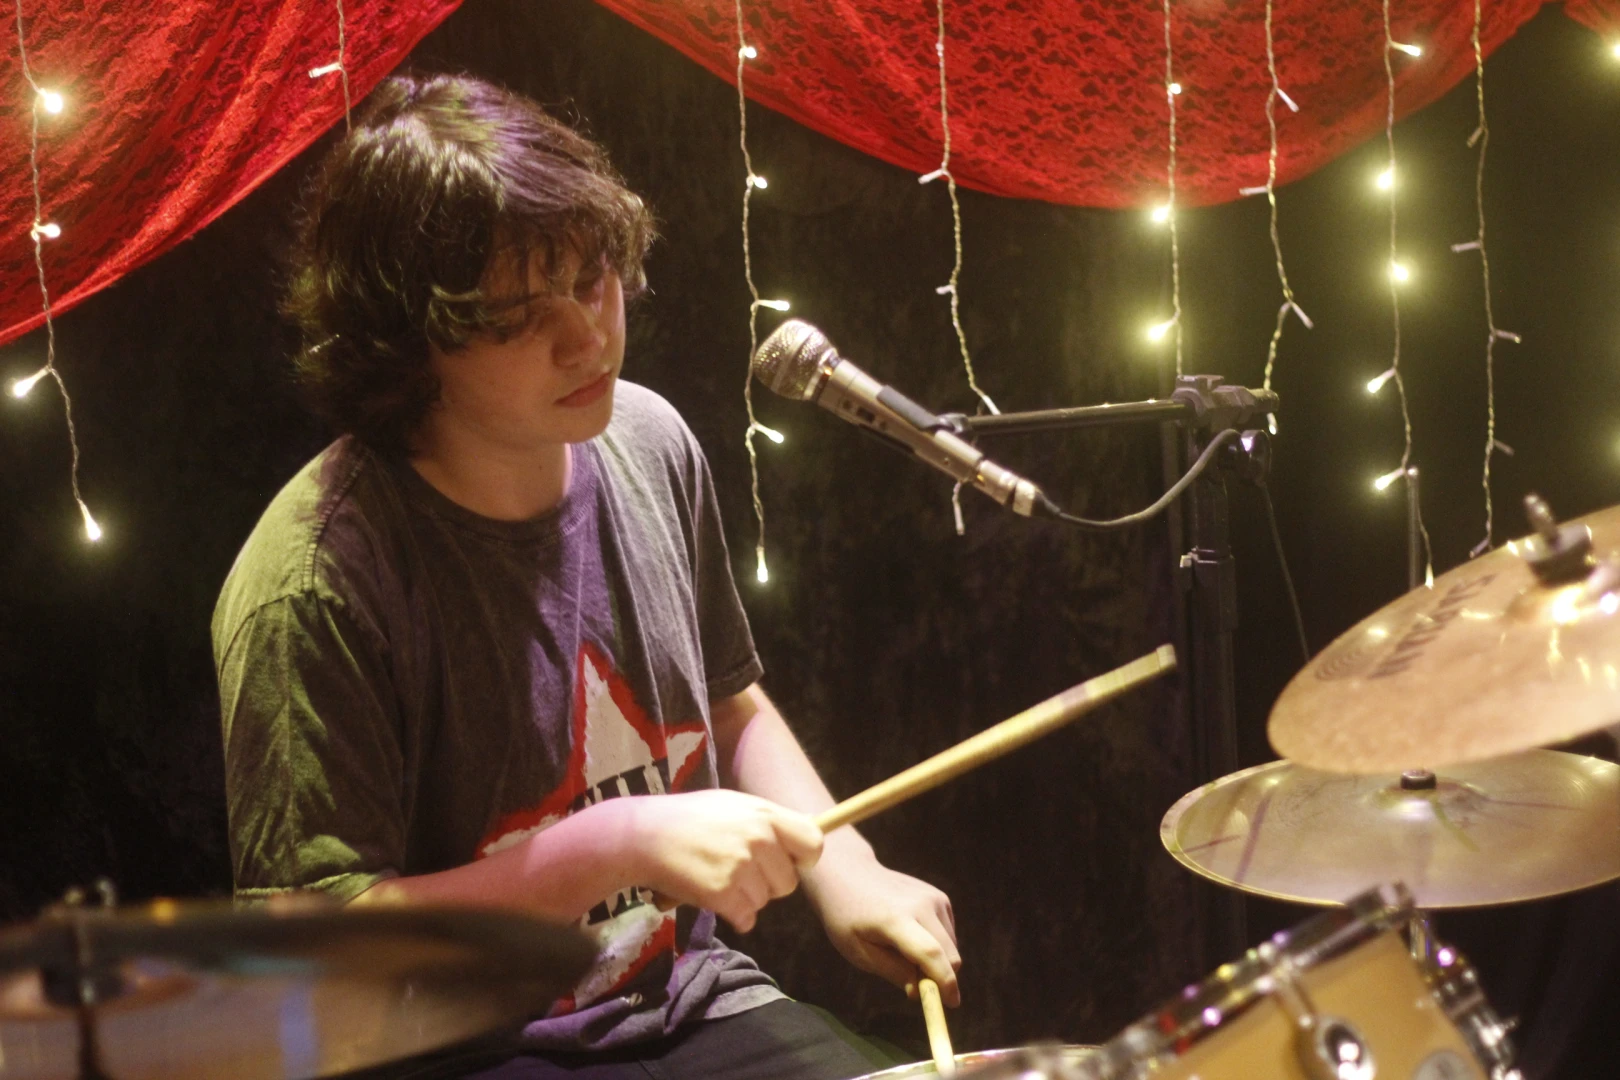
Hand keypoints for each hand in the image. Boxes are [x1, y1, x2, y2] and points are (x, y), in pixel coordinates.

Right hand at [628, 790, 822, 931]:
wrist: (643, 836)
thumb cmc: (688, 818)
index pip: (812, 843)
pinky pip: (746, 918)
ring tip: (718, 877)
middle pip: (789, 882)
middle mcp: (758, 839)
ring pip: (765, 901)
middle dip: (769, 883)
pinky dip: (734, 915)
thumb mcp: (733, 805)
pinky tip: (713, 896)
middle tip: (740, 871)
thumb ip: (768, 820)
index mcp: (764, 814)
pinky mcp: (723, 894)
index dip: (804, 858)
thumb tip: (809, 831)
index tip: (790, 862)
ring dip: (746, 898)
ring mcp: (741, 867)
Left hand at [805, 850, 960, 1005]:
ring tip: (902, 952)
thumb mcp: (858, 951)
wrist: (849, 874)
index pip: (930, 953)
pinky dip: (938, 945)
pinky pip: (948, 934)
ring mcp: (933, 897)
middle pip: (949, 954)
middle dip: (942, 978)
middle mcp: (920, 904)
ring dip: (937, 961)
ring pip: (951, 947)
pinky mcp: (939, 897)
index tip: (951, 1004)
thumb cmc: (847, 917)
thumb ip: (891, 971)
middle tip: (917, 985)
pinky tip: (911, 935)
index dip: (944, 982)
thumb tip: (919, 991)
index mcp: (894, 919)